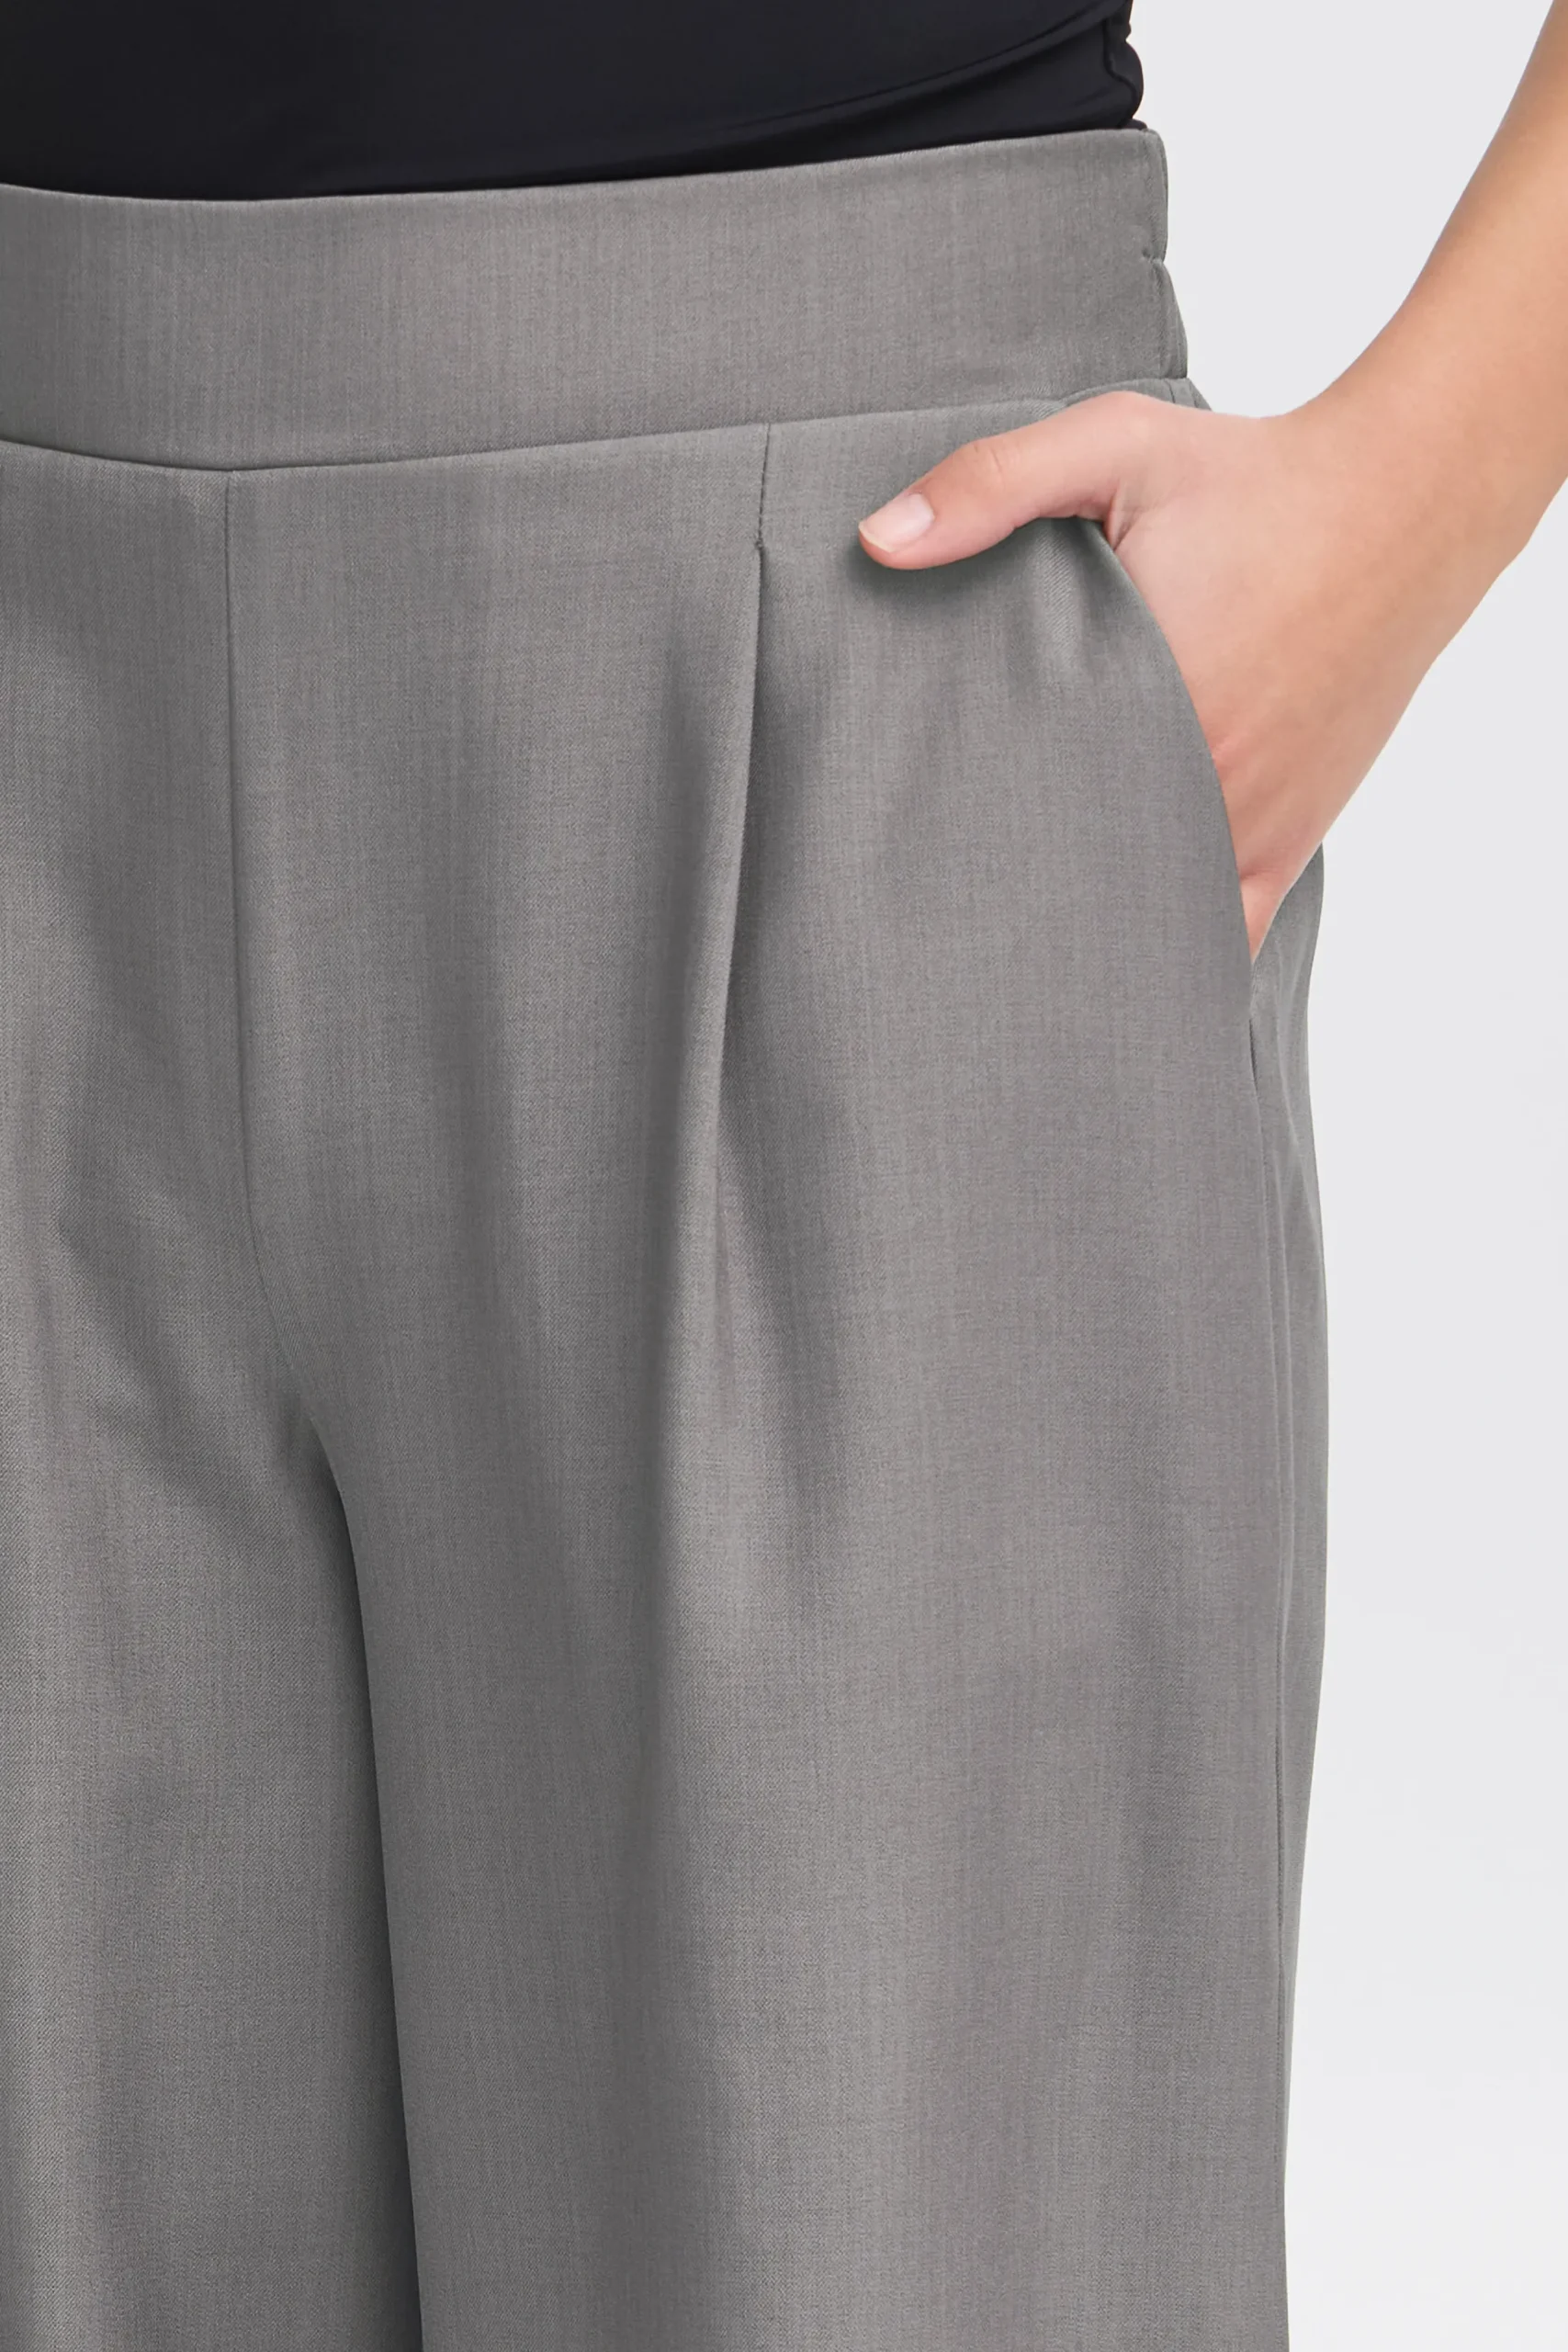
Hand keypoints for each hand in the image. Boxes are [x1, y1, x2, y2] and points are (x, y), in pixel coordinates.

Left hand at [857, 388, 1478, 956]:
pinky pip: (1228, 934)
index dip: (956, 832)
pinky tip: (1120, 975)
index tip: (904, 846)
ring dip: (1087, 935)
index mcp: (1144, 698)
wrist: (1407, 502)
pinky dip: (1175, 956)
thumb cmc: (1256, 473)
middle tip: (944, 909)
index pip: (1020, 802)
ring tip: (1011, 948)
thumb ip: (993, 485)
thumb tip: (879, 541)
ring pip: (1150, 925)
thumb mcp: (1117, 444)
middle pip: (1079, 878)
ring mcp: (1252, 823)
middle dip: (1011, 895)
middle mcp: (1203, 781)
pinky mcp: (1292, 839)